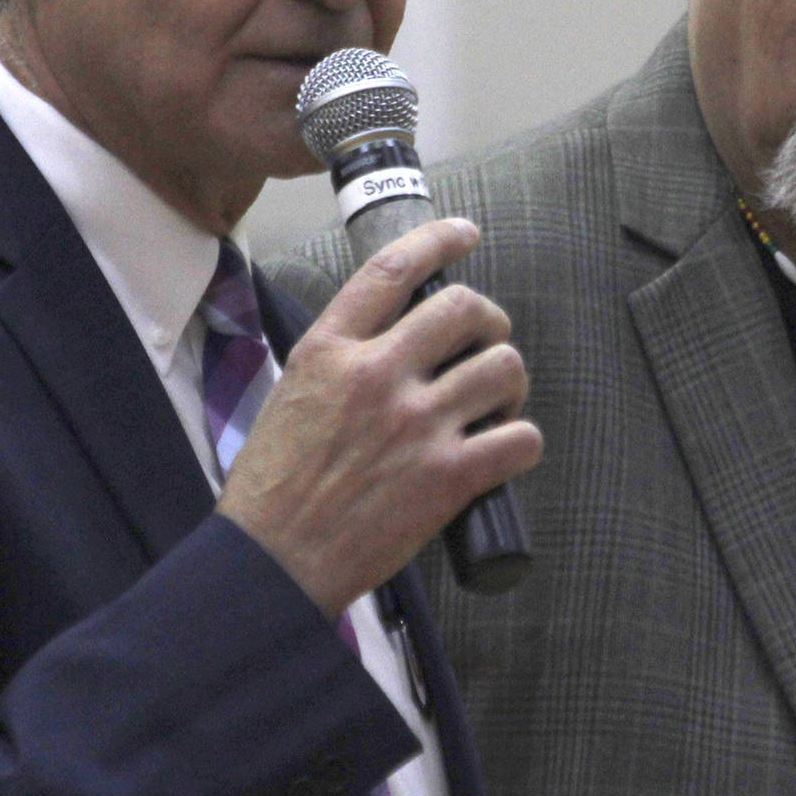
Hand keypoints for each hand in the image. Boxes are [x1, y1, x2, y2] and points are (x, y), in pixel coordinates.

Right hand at [215, 218, 540, 617]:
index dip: (439, 239)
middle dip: (489, 321)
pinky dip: (521, 441)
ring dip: (509, 381)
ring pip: (503, 367)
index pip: (393, 269)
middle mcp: (377, 375)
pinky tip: (503, 449)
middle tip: (487, 344)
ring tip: (495, 402)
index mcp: (331, 350)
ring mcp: (416, 425)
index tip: (464, 234)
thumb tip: (389, 340)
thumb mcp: (290, 392)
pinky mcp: (447, 478)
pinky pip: (520, 439)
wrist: (273, 561)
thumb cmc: (273, 487)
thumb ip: (339, 359)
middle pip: (465, 309)